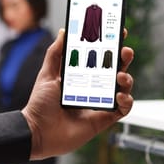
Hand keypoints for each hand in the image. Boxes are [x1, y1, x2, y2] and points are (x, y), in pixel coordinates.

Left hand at [21, 28, 133, 159]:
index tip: (118, 32)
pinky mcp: (103, 118)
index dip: (110, 45)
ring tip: (120, 76)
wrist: (37, 132)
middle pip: (115, 69)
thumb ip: (55, 53)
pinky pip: (123, 109)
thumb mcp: (47, 74)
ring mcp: (100, 102)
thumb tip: (64, 31)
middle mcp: (93, 87)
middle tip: (125, 51)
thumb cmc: (40, 105)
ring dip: (126, 79)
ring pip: (123, 87)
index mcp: (81, 75)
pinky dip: (126, 101)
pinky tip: (119, 96)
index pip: (100, 57)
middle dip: (124, 58)